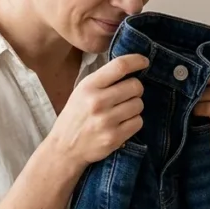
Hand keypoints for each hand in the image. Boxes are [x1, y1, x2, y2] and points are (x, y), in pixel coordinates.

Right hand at [47, 53, 149, 167]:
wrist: (64, 148)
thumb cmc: (76, 116)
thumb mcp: (81, 92)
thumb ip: (103, 80)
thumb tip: (130, 67)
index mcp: (89, 86)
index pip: (120, 66)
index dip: (137, 61)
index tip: (144, 62)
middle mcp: (97, 102)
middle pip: (135, 86)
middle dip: (136, 89)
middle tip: (127, 95)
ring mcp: (106, 121)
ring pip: (139, 105)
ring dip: (134, 107)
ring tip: (122, 112)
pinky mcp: (114, 137)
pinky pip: (138, 122)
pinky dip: (134, 122)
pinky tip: (122, 124)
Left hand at [195, 46, 209, 143]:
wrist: (192, 136)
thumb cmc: (195, 107)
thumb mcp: (199, 85)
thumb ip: (203, 72)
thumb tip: (192, 59)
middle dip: (207, 75)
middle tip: (193, 81)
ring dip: (201, 94)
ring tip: (192, 100)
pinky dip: (200, 108)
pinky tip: (194, 111)